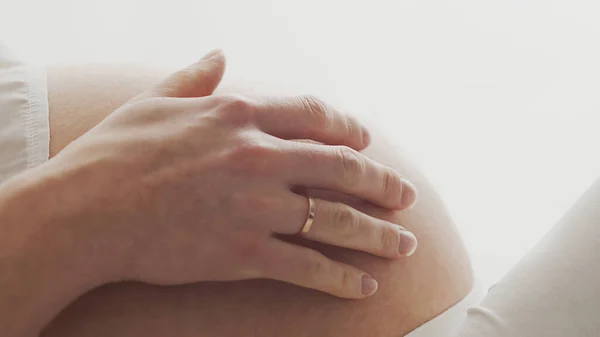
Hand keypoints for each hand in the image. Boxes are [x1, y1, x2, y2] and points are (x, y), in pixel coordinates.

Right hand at [47, 50, 417, 298]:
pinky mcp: (244, 253)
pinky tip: (365, 286)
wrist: (84, 211)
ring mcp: (255, 207)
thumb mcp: (155, 101)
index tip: (367, 141)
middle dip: (382, 183)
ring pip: (336, 220)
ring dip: (378, 234)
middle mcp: (258, 157)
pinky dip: (342, 278)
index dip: (349, 128)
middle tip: (406, 196)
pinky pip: (307, 266)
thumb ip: (195, 77)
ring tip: (405, 244)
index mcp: (239, 115)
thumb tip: (219, 54)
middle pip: (342, 168)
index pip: (315, 116)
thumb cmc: (114, 153)